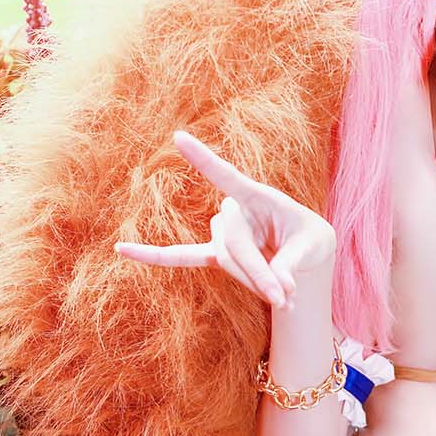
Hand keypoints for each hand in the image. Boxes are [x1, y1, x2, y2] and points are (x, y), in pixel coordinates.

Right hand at [114, 131, 335, 308]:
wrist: (305, 257)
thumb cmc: (311, 242)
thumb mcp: (314, 248)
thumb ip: (292, 265)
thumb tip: (277, 288)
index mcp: (259, 196)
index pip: (227, 176)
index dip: (204, 160)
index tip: (178, 137)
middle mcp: (234, 210)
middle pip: (234, 244)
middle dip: (259, 274)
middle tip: (287, 298)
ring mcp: (222, 233)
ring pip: (227, 261)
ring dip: (254, 282)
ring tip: (284, 293)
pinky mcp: (216, 254)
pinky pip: (180, 256)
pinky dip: (152, 256)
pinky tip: (121, 250)